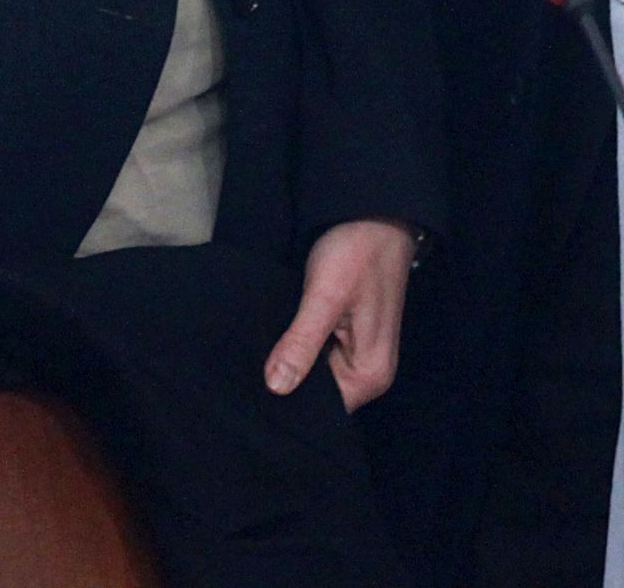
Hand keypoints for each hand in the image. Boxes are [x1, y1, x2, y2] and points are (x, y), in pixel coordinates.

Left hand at [265, 218, 415, 411]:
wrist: (375, 213)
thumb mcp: (325, 296)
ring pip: (313, 378)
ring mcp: (359, 357)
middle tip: (247, 371)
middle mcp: (369, 373)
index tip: (252, 392)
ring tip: (258, 355)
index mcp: (370, 374)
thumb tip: (275, 388)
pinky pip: (316, 360)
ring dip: (289, 365)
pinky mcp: (347, 341)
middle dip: (285, 383)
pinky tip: (276, 342)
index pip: (321, 410)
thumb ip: (302, 343)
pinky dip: (296, 351)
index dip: (286, 401)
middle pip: (317, 396)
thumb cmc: (357, 252)